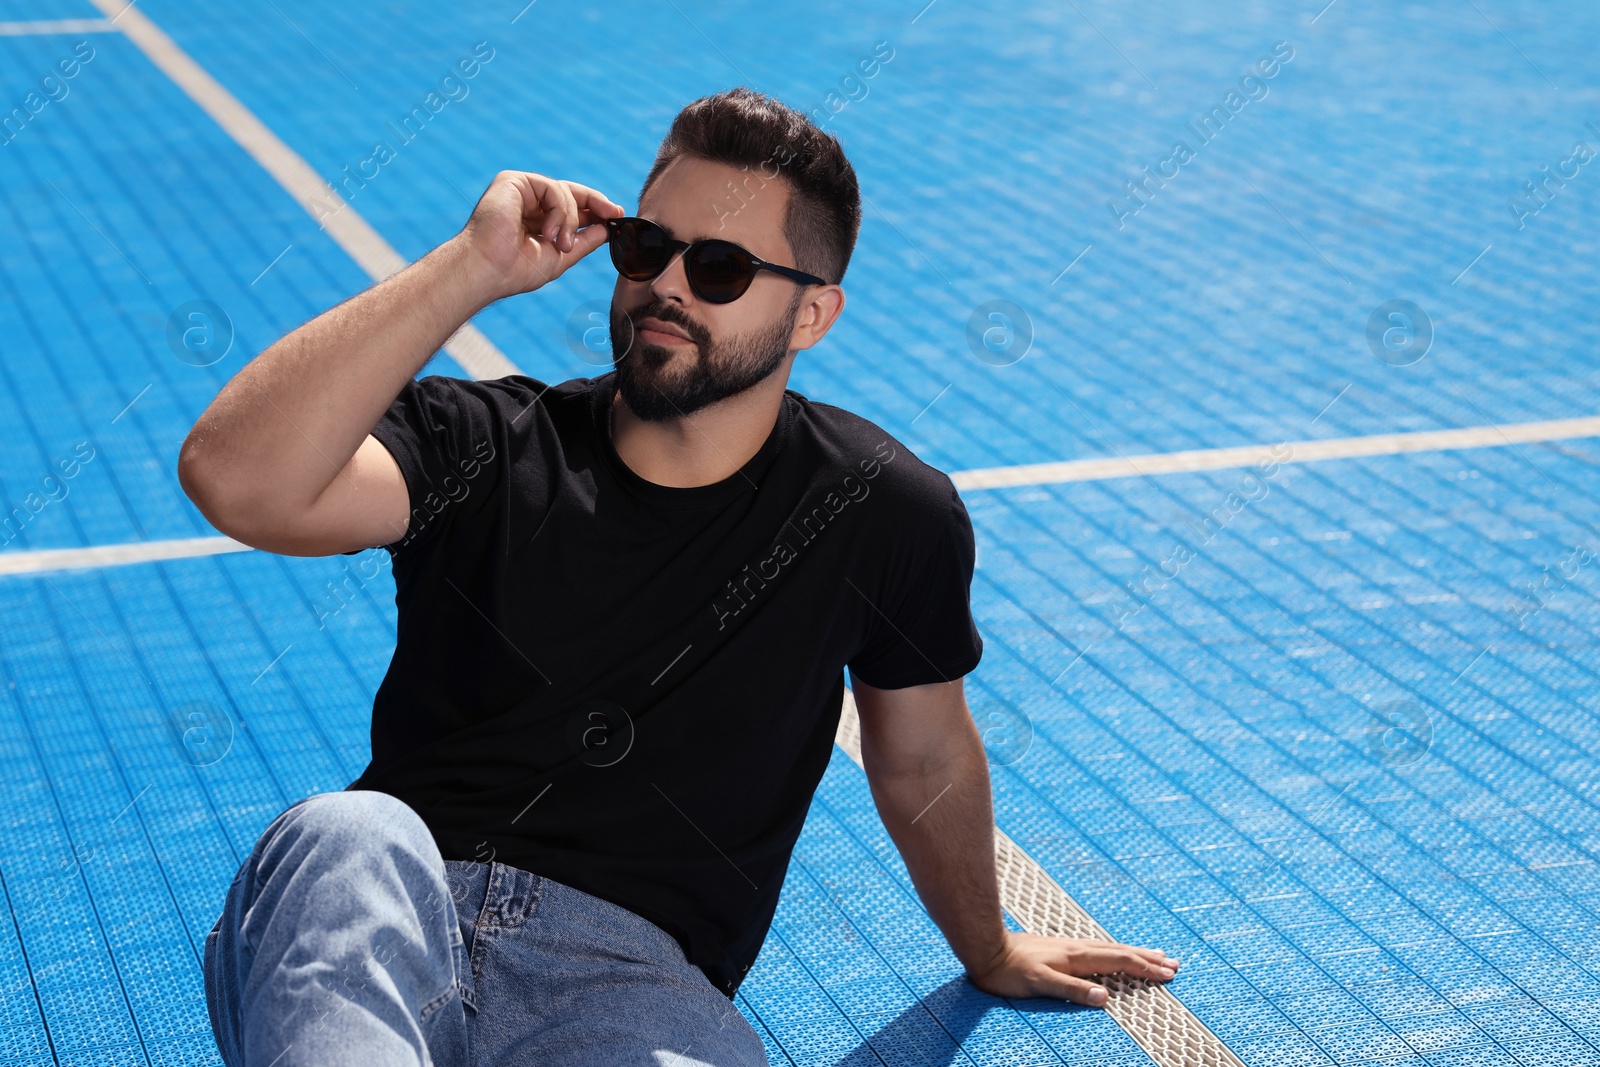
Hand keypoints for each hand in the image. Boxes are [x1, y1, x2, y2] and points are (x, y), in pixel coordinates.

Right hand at [457, 170, 625, 300]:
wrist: (487, 270)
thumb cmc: (515, 270)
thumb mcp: (559, 256)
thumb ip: (583, 242)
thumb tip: (607, 230)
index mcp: (536, 219)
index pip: (571, 207)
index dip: (595, 209)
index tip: (616, 216)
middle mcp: (528, 201)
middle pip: (571, 193)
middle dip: (596, 202)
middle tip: (613, 214)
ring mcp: (520, 189)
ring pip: (564, 192)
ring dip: (569, 221)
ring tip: (558, 244)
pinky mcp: (513, 181)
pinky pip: (552, 188)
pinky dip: (558, 211)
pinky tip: (547, 233)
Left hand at [965, 932, 1178, 1006]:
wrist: (985, 948)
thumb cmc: (1010, 971)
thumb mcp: (1040, 984)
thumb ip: (1072, 990)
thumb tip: (1105, 998)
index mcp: (1076, 957)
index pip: (1119, 961)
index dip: (1144, 968)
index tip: (1168, 974)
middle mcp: (1076, 948)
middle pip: (1119, 951)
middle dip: (1146, 958)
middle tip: (1172, 963)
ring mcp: (1068, 947)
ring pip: (1108, 948)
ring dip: (1133, 952)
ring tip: (1152, 954)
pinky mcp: (1059, 949)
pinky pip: (1096, 949)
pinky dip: (1113, 952)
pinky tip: (1111, 955)